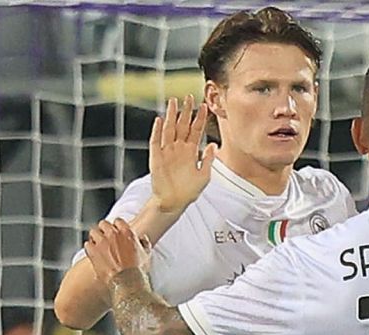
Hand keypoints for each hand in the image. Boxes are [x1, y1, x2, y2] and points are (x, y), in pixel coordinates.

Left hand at [83, 219, 146, 286]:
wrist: (128, 283)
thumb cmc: (138, 271)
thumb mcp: (146, 255)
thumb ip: (144, 243)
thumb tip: (142, 238)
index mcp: (127, 233)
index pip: (118, 221)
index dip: (117, 227)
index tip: (117, 233)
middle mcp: (113, 234)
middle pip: (103, 224)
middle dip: (104, 230)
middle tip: (106, 238)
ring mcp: (101, 242)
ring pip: (93, 232)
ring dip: (96, 238)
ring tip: (99, 246)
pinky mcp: (92, 251)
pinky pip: (87, 244)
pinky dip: (90, 248)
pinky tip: (95, 254)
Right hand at [148, 96, 215, 214]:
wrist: (174, 202)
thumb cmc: (189, 191)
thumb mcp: (204, 175)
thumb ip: (207, 160)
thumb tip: (212, 144)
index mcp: (191, 151)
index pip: (196, 130)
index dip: (200, 118)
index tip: (204, 106)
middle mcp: (179, 148)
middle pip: (182, 125)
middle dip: (185, 111)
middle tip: (189, 97)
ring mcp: (167, 151)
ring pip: (169, 129)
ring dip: (171, 115)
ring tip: (173, 102)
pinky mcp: (156, 157)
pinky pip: (156, 141)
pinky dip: (157, 131)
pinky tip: (160, 120)